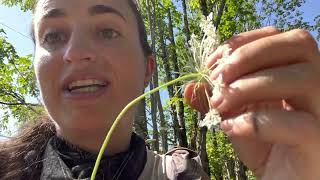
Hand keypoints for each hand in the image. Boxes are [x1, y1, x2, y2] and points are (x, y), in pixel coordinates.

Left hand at [184, 27, 319, 179]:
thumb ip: (214, 98)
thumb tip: (189, 88)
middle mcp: (316, 87)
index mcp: (294, 73)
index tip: (212, 64)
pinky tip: (231, 128)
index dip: (243, 43)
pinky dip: (257, 122)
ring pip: (303, 78)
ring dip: (250, 87)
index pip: (278, 37)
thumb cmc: (263, 146)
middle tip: (218, 78)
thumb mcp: (234, 116)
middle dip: (249, 55)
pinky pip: (298, 123)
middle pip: (299, 44)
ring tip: (219, 105)